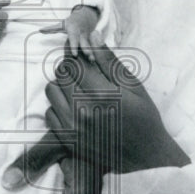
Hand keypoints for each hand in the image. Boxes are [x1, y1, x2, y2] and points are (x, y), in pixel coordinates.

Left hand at [4, 43, 189, 187]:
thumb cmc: (143, 118)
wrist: (145, 158)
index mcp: (102, 94)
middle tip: (85, 75)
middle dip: (70, 69)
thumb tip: (92, 36)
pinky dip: (58, 107)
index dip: (77, 55)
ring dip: (62, 87)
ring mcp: (72, 127)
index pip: (74, 62)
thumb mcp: (133, 86)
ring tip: (80, 91)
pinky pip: (49, 114)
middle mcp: (82, 111)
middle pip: (60, 74)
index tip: (85, 57)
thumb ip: (109, 61)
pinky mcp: (67, 140)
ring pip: (51, 92)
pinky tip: (76, 109)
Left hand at [39, 5, 101, 59]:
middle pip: (84, 43)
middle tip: (88, 57)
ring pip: (91, 45)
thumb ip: (51, 29)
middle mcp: (82, 34)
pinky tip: (96, 61)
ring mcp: (88, 38)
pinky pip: (95, 47)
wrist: (85, 16)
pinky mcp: (92, 40)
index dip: (74, 46)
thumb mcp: (61, 24)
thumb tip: (40, 30)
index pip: (74, 39)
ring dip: (93, 53)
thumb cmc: (71, 22)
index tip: (75, 54)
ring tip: (93, 60)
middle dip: (87, 50)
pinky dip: (96, 53)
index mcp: (74, 31)